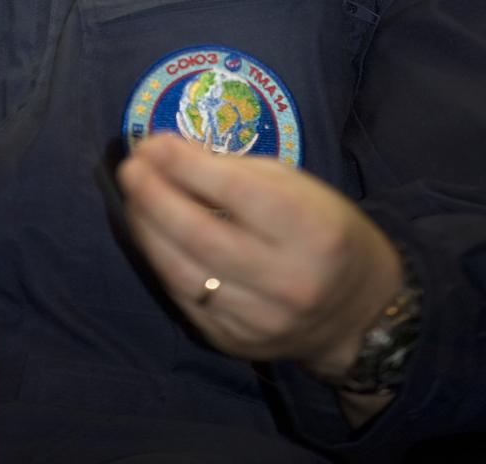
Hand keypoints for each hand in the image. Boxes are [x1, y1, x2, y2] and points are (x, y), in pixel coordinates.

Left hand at [117, 132, 401, 379]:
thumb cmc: (322, 228)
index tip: (153, 142)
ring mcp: (260, 319)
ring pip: (183, 272)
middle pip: (200, 235)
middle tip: (130, 168)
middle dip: (154, 196)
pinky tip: (151, 235)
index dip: (185, 165)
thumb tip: (168, 153)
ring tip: (132, 197)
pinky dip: (162, 262)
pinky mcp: (235, 343)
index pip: (235, 192)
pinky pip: (184, 298)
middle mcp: (286, 280)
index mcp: (311, 230)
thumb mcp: (295, 186)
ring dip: (147, 229)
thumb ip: (234, 171)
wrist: (356, 311)